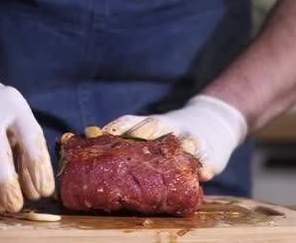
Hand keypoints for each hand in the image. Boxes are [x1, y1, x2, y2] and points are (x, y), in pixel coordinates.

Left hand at [102, 95, 246, 180]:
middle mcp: (169, 129)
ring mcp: (192, 139)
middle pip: (156, 125)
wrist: (211, 124)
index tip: (103, 132)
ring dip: (186, 143)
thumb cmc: (167, 137)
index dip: (118, 126)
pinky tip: (205, 173)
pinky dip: (207, 165)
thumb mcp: (149, 135)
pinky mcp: (212, 155)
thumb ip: (125, 144)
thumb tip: (84, 145)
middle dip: (147, 128)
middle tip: (140, 134)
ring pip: (187, 140)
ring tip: (187, 147)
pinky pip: (209, 160)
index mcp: (148, 126)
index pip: (129, 122)